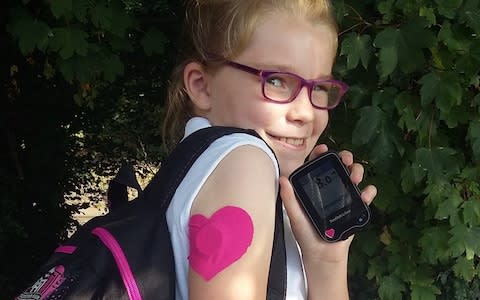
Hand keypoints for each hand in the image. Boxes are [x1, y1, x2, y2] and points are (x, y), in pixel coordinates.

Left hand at [279, 144, 376, 262]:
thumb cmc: (306, 233)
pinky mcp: (355, 207)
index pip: (317, 165)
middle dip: (344, 157)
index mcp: (314, 186)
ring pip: (354, 175)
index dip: (320, 154)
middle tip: (345, 160)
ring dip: (357, 170)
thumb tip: (282, 179)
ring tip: (354, 177)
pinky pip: (366, 195)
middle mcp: (330, 188)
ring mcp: (344, 195)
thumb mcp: (295, 215)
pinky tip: (366, 193)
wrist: (322, 253)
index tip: (324, 149)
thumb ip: (289, 198)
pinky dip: (369, 191)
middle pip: (339, 166)